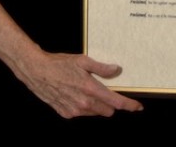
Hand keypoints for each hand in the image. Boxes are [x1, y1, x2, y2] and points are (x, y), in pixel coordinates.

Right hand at [15, 49, 143, 118]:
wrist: (37, 72)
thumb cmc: (60, 64)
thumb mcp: (83, 61)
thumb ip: (102, 68)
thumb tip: (117, 70)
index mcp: (90, 89)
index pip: (115, 102)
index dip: (129, 105)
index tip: (138, 107)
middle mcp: (83, 103)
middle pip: (107, 110)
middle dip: (111, 103)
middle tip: (106, 90)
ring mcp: (74, 110)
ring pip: (95, 112)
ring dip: (97, 104)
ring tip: (87, 88)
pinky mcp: (66, 113)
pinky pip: (82, 113)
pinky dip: (84, 106)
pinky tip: (76, 93)